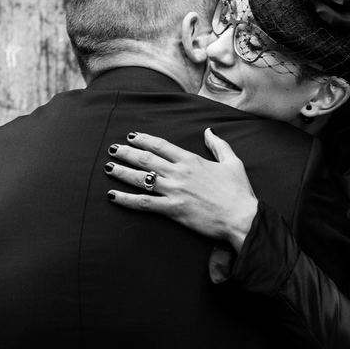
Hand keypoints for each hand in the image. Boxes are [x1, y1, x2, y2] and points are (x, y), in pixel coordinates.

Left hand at [106, 128, 257, 250]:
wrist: (241, 217)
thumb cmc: (239, 191)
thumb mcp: (233, 162)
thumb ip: (218, 145)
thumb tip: (208, 131)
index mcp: (191, 160)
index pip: (161, 145)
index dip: (144, 140)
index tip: (131, 137)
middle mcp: (179, 173)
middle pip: (146, 159)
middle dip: (127, 152)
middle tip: (113, 149)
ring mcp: (174, 191)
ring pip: (141, 178)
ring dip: (122, 171)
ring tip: (108, 167)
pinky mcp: (173, 210)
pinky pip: (144, 203)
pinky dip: (126, 199)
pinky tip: (113, 196)